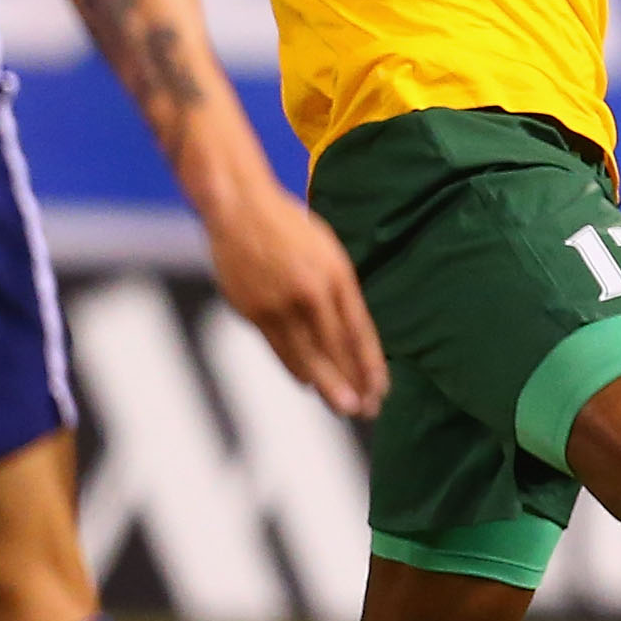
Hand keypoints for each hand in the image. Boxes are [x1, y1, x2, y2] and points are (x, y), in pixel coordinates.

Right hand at [202, 184, 388, 419]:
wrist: (240, 209)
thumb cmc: (291, 229)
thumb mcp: (329, 254)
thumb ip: (340, 293)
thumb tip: (350, 335)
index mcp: (336, 277)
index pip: (359, 332)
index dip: (370, 366)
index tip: (380, 390)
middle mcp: (310, 294)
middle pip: (335, 351)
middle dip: (351, 384)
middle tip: (364, 412)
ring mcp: (278, 304)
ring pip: (305, 356)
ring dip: (324, 384)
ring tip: (341, 406)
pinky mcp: (251, 310)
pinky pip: (278, 348)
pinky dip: (295, 367)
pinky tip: (307, 382)